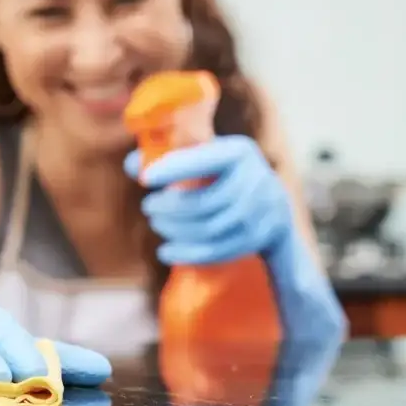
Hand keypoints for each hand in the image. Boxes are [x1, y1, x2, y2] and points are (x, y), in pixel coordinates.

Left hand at [125, 135, 291, 265]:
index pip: (204, 160)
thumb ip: (167, 155)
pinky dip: (186, 253)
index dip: (173, 168)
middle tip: (149, 206)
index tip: (145, 178)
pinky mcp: (257, 239)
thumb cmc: (225, 175)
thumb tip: (132, 165)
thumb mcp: (207, 156)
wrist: (274, 205)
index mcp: (239, 152)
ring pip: (206, 229)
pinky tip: (166, 251)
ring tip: (157, 223)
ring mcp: (260, 213)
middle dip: (167, 207)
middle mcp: (255, 180)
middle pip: (202, 202)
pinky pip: (215, 251)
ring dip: (173, 229)